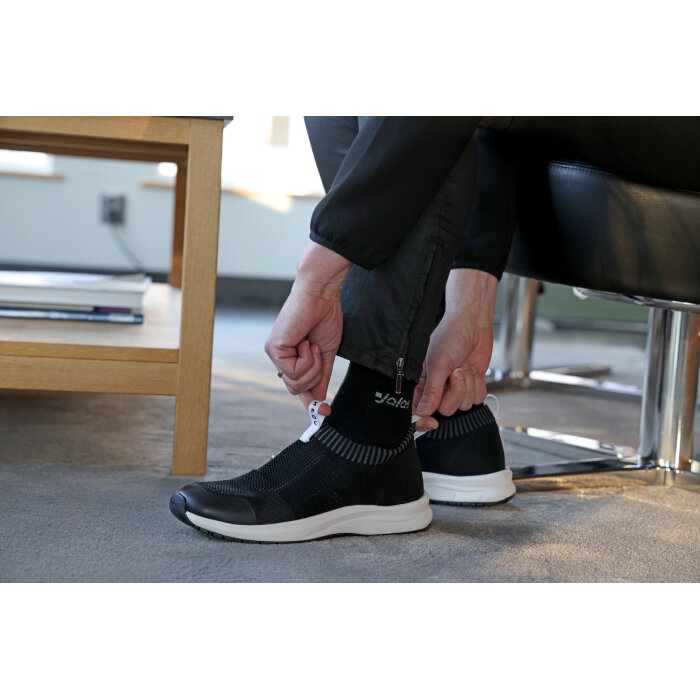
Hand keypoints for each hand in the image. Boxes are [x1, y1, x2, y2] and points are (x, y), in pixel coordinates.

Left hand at [265, 242, 350, 411]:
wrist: (322, 295)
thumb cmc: (324, 317)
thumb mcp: (326, 355)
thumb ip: (322, 378)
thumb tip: (320, 400)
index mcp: (292, 358)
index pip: (299, 387)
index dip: (311, 403)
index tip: (325, 415)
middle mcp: (280, 357)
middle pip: (297, 390)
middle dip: (315, 376)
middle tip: (318, 353)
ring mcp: (275, 354)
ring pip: (296, 383)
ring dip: (313, 366)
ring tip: (312, 344)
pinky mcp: (273, 349)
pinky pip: (295, 372)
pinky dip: (307, 359)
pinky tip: (305, 341)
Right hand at [413, 269, 497, 429]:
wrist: (473, 324)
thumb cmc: (450, 337)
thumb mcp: (438, 364)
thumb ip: (431, 390)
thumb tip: (423, 412)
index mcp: (423, 383)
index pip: (419, 410)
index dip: (425, 419)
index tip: (432, 422)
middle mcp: (438, 388)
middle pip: (446, 410)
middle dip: (456, 391)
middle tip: (455, 372)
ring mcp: (456, 388)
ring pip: (464, 405)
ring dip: (468, 385)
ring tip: (464, 366)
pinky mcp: (471, 386)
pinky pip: (477, 399)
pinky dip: (478, 385)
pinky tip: (473, 370)